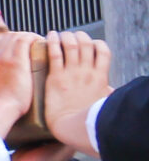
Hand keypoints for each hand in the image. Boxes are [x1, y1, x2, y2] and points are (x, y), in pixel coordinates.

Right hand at [0, 30, 40, 138]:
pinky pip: (26, 40)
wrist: (0, 109)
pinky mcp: (18, 61)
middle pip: (9, 35)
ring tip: (40, 44)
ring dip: (30, 37)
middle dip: (23, 36)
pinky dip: (35, 38)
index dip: (11, 40)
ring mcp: (5, 57)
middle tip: (35, 45)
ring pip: (17, 35)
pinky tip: (42, 43)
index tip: (22, 46)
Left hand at [44, 31, 113, 152]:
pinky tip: (50, 35)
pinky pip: (55, 54)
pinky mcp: (55, 77)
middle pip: (86, 43)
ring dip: (66, 36)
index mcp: (100, 76)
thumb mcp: (104, 101)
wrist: (71, 126)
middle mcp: (87, 71)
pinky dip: (53, 41)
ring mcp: (71, 73)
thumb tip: (110, 90)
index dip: (96, 43)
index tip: (90, 43)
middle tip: (72, 36)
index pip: (103, 50)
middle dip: (80, 36)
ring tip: (61, 35)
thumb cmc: (87, 116)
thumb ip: (106, 92)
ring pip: (71, 45)